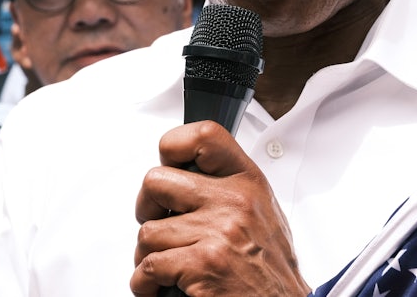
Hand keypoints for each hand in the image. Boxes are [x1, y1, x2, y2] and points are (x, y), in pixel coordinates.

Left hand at [131, 121, 309, 296]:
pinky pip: (149, 266)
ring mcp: (218, 231)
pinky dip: (144, 283)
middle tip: (157, 224)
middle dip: (146, 208)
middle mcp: (234, 201)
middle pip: (156, 181)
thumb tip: (187, 176)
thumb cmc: (271, 270)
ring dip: (148, 255)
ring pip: (148, 231)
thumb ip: (228, 189)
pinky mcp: (203, 264)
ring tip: (165, 266)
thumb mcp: (262, 212)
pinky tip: (158, 287)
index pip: (204, 135)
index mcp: (248, 181)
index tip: (167, 166)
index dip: (173, 146)